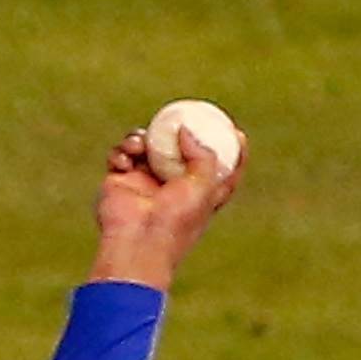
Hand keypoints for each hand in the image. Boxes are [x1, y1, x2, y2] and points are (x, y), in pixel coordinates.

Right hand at [88, 128, 243, 291]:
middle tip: (181, 116)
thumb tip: (186, 130)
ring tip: (138, 144)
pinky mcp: (120, 181)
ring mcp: (145, 184)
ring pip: (145, 147)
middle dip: (179, 133)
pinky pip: (121, 155)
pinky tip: (124, 161)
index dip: (233, 154)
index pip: (220, 172)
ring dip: (139, 138)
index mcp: (198, 197)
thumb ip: (203, 156)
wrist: (136, 243)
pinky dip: (121, 152)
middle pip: (179, 152)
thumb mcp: (202, 189)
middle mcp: (172, 189)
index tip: (239, 134)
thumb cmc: (174, 221)